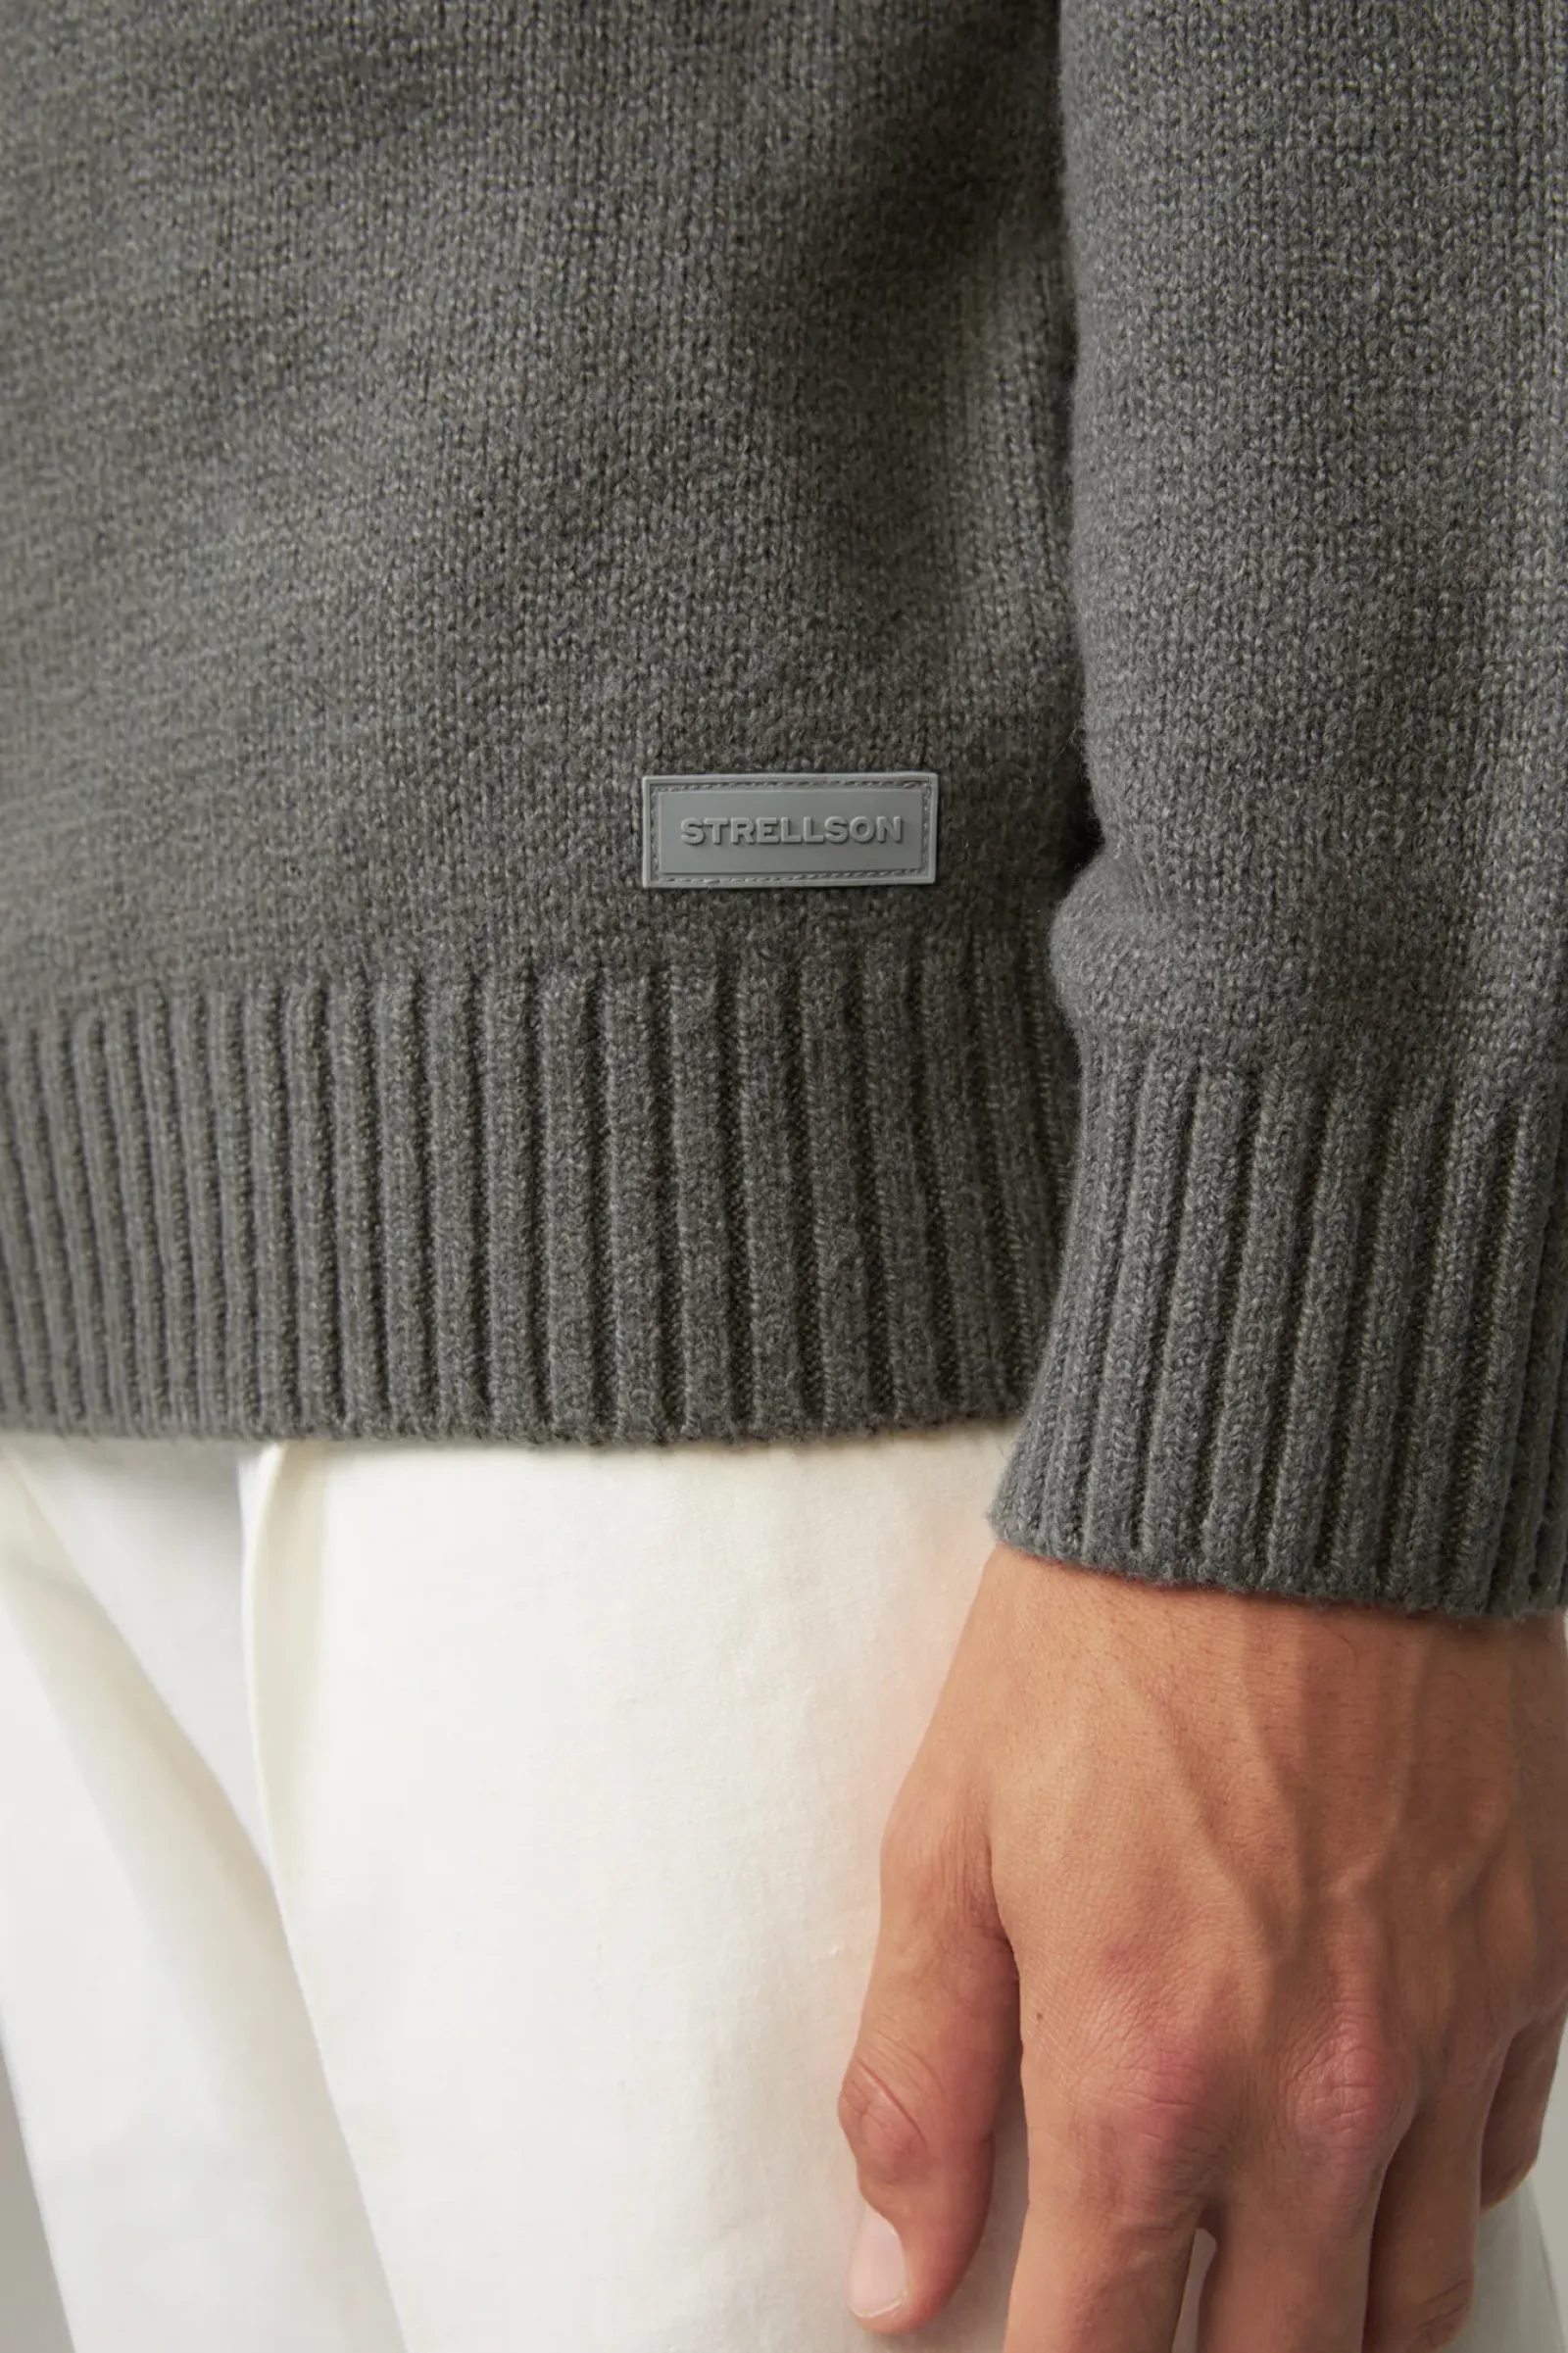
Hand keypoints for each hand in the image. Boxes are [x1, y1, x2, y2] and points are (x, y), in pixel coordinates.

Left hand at [837, 1542, 1567, 2350]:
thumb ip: (919, 2080)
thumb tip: (892, 2277)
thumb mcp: (949, 1845)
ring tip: (1260, 2298)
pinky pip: (1490, 2166)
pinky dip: (1424, 2202)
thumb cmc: (1104, 1648)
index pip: (1100, 2350)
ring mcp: (1440, 2041)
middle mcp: (1314, 2098)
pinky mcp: (1527, 1969)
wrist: (1296, 1489)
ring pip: (1409, 2304)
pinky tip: (1366, 2165)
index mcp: (1145, 2076)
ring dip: (1327, 2326)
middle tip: (1148, 2328)